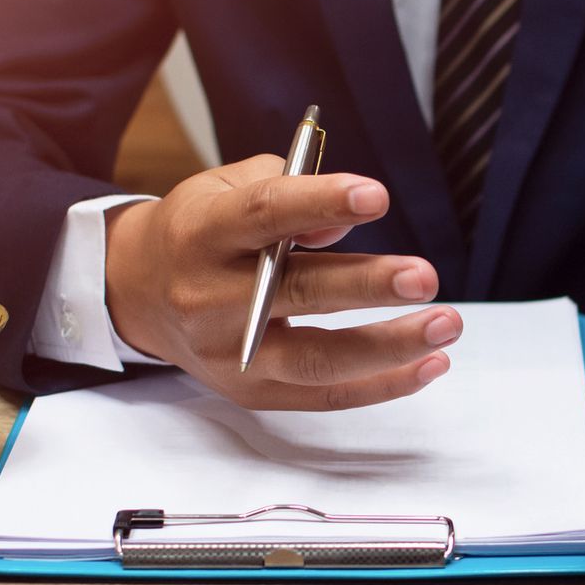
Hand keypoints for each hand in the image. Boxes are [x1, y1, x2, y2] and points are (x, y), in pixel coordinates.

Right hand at [104, 155, 459, 409]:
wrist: (139, 293)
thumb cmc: (200, 231)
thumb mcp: (228, 189)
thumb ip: (287, 195)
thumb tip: (339, 224)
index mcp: (202, 233)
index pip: (264, 215)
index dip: (320, 204)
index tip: (375, 196)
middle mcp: (210, 298)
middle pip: (296, 294)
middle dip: (366, 286)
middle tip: (422, 276)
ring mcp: (231, 354)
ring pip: (317, 359)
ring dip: (389, 346)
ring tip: (445, 324)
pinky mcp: (251, 392)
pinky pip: (325, 395)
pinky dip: (383, 384)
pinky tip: (429, 363)